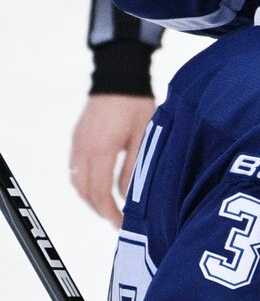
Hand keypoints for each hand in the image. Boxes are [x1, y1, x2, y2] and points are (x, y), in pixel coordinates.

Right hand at [68, 94, 154, 226]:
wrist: (119, 76)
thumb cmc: (136, 105)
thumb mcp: (143, 137)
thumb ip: (133, 167)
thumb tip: (127, 195)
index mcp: (101, 151)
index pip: (100, 192)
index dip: (109, 212)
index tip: (121, 223)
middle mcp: (83, 150)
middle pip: (84, 191)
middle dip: (99, 209)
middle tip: (116, 219)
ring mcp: (77, 143)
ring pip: (76, 181)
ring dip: (90, 197)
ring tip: (109, 206)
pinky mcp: (77, 137)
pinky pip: (75, 169)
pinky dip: (84, 183)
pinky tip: (99, 186)